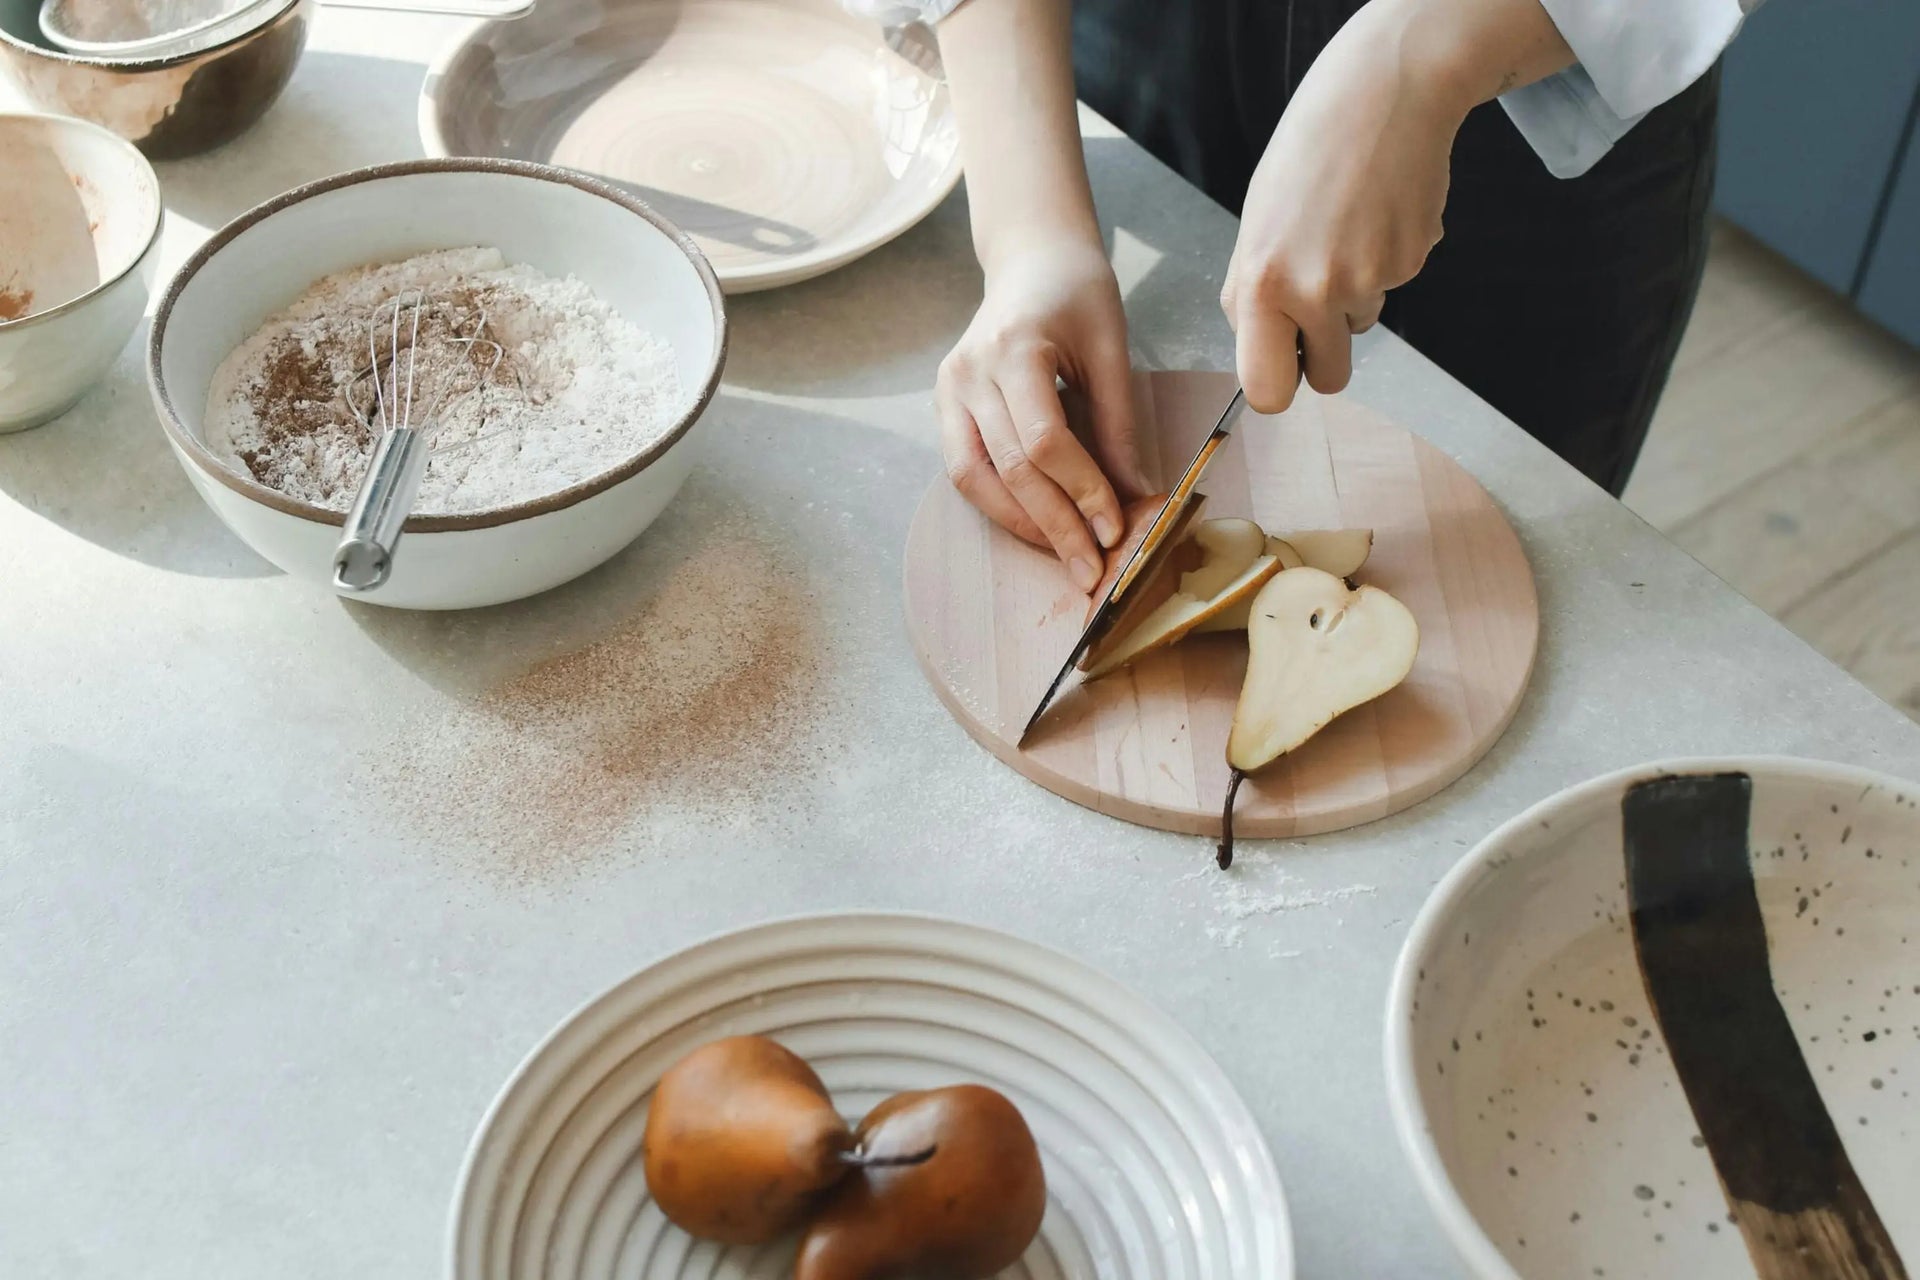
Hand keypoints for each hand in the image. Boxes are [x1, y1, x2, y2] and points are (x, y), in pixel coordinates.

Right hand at [936, 234, 1147, 591]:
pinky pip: (964, 468)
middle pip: (1008, 467)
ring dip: (1021, 524)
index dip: (1080, 491)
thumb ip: (1118, 425)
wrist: (1032, 258)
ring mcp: (948, 388)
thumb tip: (1136, 498)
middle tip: (1091, 569)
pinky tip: (1036, 524)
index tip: (1115, 529)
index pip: (1044, 441)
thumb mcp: (1112, 349)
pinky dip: (1000, 503)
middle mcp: (969, 372)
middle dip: (1055, 525)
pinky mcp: (944, 403)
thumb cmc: (1078, 293)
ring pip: (974, 478)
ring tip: (1064, 555)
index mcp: (1014, 348)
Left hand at [1221, 0, 1469, 413]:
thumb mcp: (1255, 228)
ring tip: (1344, 229)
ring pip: (1360, 326)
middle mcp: (1315, 292)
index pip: (1267, 390)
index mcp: (1261, 285)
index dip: (1278, 386)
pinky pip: (1392, 287)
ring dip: (1353, 295)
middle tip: (1319, 309)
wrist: (1382, 95)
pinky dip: (1385, 260)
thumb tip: (1261, 351)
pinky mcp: (1412, 263)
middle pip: (1328, 379)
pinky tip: (1375, 214)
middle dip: (1325, 356)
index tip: (1282, 369)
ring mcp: (1370, 280)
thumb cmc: (1308, 156)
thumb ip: (1252, 296)